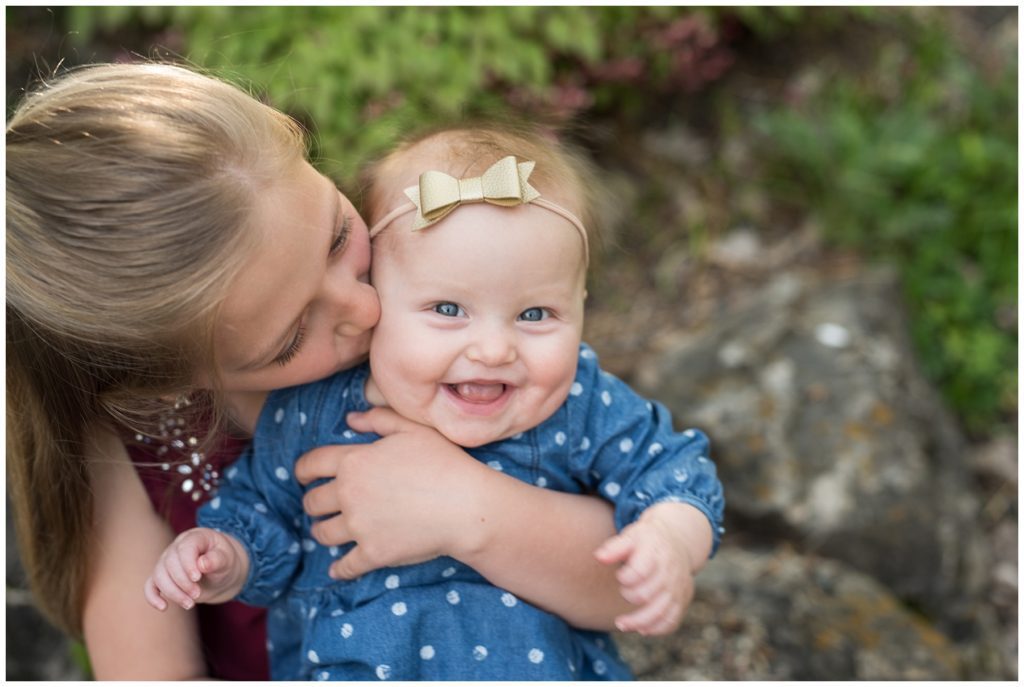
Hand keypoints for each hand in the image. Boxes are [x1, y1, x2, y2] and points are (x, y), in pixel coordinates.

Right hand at [143, 527, 248, 610]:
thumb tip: (202, 564)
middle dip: (182, 582)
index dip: (188, 564)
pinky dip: (153, 597)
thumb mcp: (227, 559)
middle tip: (197, 595)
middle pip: (169, 563)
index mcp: (194, 538)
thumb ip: (217, 559)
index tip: (197, 578)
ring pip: (159, 576)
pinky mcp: (163, 578)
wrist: (221, 573)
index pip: (185, 548)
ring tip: (190, 604)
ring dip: (172, 592)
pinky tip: (163, 607)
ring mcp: (167, 562)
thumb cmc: (224, 562)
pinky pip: (150, 586)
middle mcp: (177, 547)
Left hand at [295, 407, 492, 579]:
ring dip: (321, 532)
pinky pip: (345, 566)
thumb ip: (379, 419)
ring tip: (328, 532)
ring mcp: (359, 527)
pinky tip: (337, 569)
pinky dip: (339, 569)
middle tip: (319, 505)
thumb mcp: (413, 429)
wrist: (466, 506)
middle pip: (312, 502)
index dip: (302, 470)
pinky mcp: (373, 554)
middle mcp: (349, 494)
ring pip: (322, 534)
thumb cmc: (444, 462)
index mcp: (354, 461)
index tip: (303, 476)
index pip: (311, 464)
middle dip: (312, 503)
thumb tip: (351, 418)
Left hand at [594, 502, 709, 635]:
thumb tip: (599, 558)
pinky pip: (671, 621)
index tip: (620, 576)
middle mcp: (669, 572)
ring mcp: (677, 588)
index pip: (640, 572)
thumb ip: (614, 548)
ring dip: (639, 622)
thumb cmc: (647, 540)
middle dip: (630, 596)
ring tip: (621, 624)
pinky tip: (641, 629)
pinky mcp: (681, 600)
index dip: (626, 578)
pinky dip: (656, 629)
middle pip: (647, 594)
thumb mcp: (631, 536)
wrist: (678, 540)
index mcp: (655, 553)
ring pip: (660, 612)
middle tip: (623, 591)